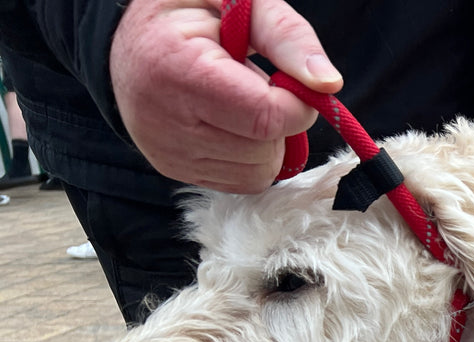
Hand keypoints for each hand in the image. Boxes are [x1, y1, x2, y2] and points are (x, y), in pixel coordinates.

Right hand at [111, 0, 343, 191]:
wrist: (133, 36)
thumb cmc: (192, 13)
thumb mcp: (240, 2)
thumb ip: (287, 37)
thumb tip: (329, 84)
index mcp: (176, 68)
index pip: (267, 117)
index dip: (297, 104)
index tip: (289, 82)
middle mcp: (162, 119)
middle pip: (265, 150)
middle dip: (278, 121)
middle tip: (252, 85)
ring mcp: (165, 151)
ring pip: (258, 172)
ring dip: (265, 141)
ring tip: (237, 102)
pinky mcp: (172, 169)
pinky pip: (241, 182)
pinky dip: (250, 157)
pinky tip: (229, 124)